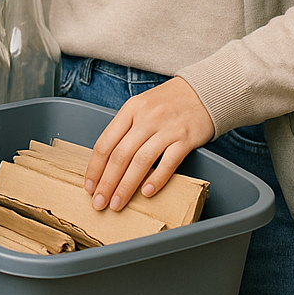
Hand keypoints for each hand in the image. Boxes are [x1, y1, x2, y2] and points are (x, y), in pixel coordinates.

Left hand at [83, 76, 214, 210]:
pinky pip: (169, 162)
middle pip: (120, 155)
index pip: (105, 142)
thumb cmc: (169, 102)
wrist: (204, 91)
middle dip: (107, 183)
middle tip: (99, 202)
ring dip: (126, 186)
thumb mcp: (141, 106)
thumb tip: (107, 161)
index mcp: (130, 109)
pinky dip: (157, 178)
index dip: (95, 168)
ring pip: (141, 162)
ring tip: (117, 204)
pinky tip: (147, 192)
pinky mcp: (186, 139)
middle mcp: (146, 118)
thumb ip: (125, 128)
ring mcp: (166, 128)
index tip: (89, 186)